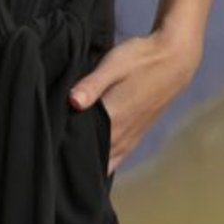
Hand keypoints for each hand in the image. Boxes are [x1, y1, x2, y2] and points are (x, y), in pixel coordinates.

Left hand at [69, 22, 202, 173]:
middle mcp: (122, 134)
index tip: (48, 150)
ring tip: (69, 164)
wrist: (174, 59)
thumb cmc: (141, 59)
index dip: (64, 151)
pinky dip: (104, 162)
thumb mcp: (113, 65)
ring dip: (90, 164)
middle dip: (74, 160)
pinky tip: (94, 161)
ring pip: (107, 162)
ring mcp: (131, 137)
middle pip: (93, 159)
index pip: (83, 147)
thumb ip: (92, 85)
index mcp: (113, 119)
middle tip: (54, 159)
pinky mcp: (137, 134)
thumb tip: (72, 102)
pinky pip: (117, 158)